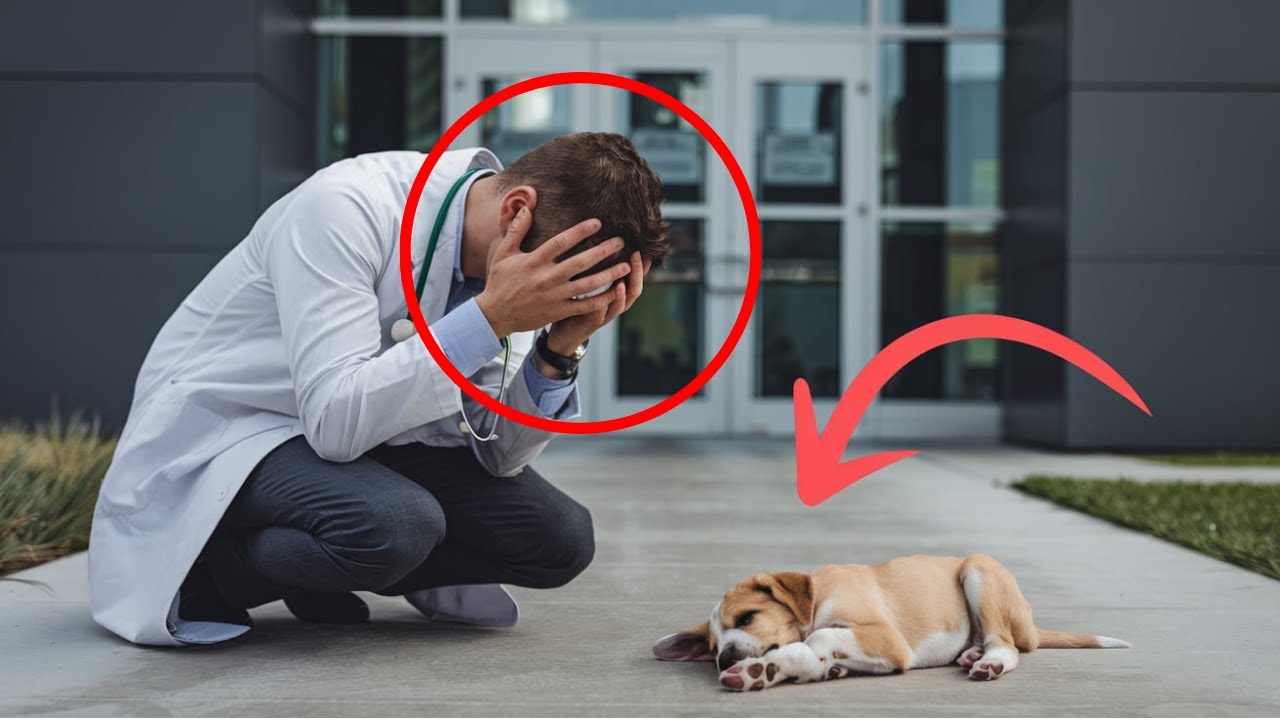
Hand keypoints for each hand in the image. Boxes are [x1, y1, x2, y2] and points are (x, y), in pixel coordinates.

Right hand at [474, 206, 633, 337]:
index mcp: (534, 261)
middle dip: (603, 251)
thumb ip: (516, 229)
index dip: (580, 231)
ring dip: (609, 275)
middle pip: (580, 262)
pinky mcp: (558, 312)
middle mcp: (546, 278)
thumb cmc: (500, 282)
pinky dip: (602, 299)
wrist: (495, 315)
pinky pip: (585, 306)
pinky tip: (616, 292)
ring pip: (587, 285)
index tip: (598, 223)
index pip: (561, 242)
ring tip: (626, 266)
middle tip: (620, 242)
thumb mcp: (504, 253)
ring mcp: (554, 296)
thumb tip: (526, 206)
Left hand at [546, 250, 651, 354]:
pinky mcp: (590, 323)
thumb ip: (597, 270)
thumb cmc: (576, 306)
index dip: (642, 267)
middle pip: (634, 291)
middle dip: (636, 273)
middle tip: (636, 255)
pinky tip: (601, 294)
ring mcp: (604, 316)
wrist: (564, 335)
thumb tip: (601, 244)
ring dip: (622, 291)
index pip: (635, 279)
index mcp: (616, 296)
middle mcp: (614, 306)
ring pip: (621, 304)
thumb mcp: (589, 286)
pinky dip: (602, 303)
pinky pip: (598, 313)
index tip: (644, 250)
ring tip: (623, 277)